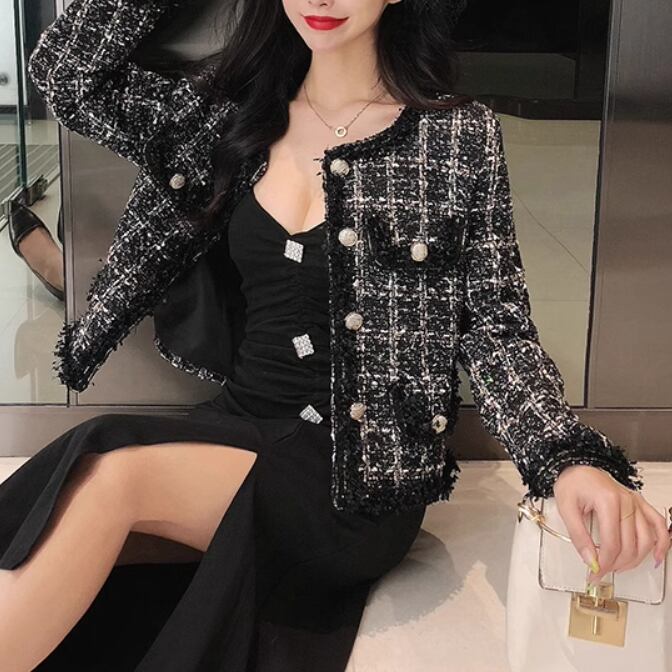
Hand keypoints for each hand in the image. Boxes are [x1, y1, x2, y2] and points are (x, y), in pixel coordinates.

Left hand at [552, 465, 670, 583]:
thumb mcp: (566, 508)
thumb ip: (578, 536)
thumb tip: (590, 560)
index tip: (594, 573)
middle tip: (601, 572)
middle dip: (616, 564)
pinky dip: (662, 543)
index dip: (604, 563)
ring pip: (646, 540)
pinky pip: (658, 524)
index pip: (612, 543)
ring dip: (635, 559)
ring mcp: (635, 502)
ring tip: (619, 567)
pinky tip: (656, 557)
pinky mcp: (639, 503)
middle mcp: (626, 501)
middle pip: (629, 545)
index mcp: (608, 501)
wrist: (577, 467)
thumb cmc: (572, 483)